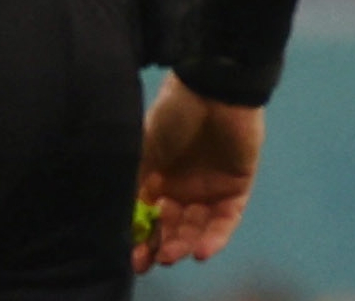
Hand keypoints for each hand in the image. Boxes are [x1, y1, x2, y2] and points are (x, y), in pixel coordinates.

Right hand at [134, 73, 263, 273]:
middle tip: (152, 261)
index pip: (146, 213)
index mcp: (156, 175)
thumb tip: (119, 216)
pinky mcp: (236, 189)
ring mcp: (209, 188)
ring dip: (185, 244)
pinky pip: (225, 220)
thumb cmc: (173, 115)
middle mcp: (181, 185)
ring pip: (196, 227)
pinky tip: (201, 252)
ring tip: (172, 256)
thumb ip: (136, 182)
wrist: (214, 92)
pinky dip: (214, 237)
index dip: (139, 236)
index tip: (130, 257)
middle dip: (161, 244)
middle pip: (171, 225)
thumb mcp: (144, 148)